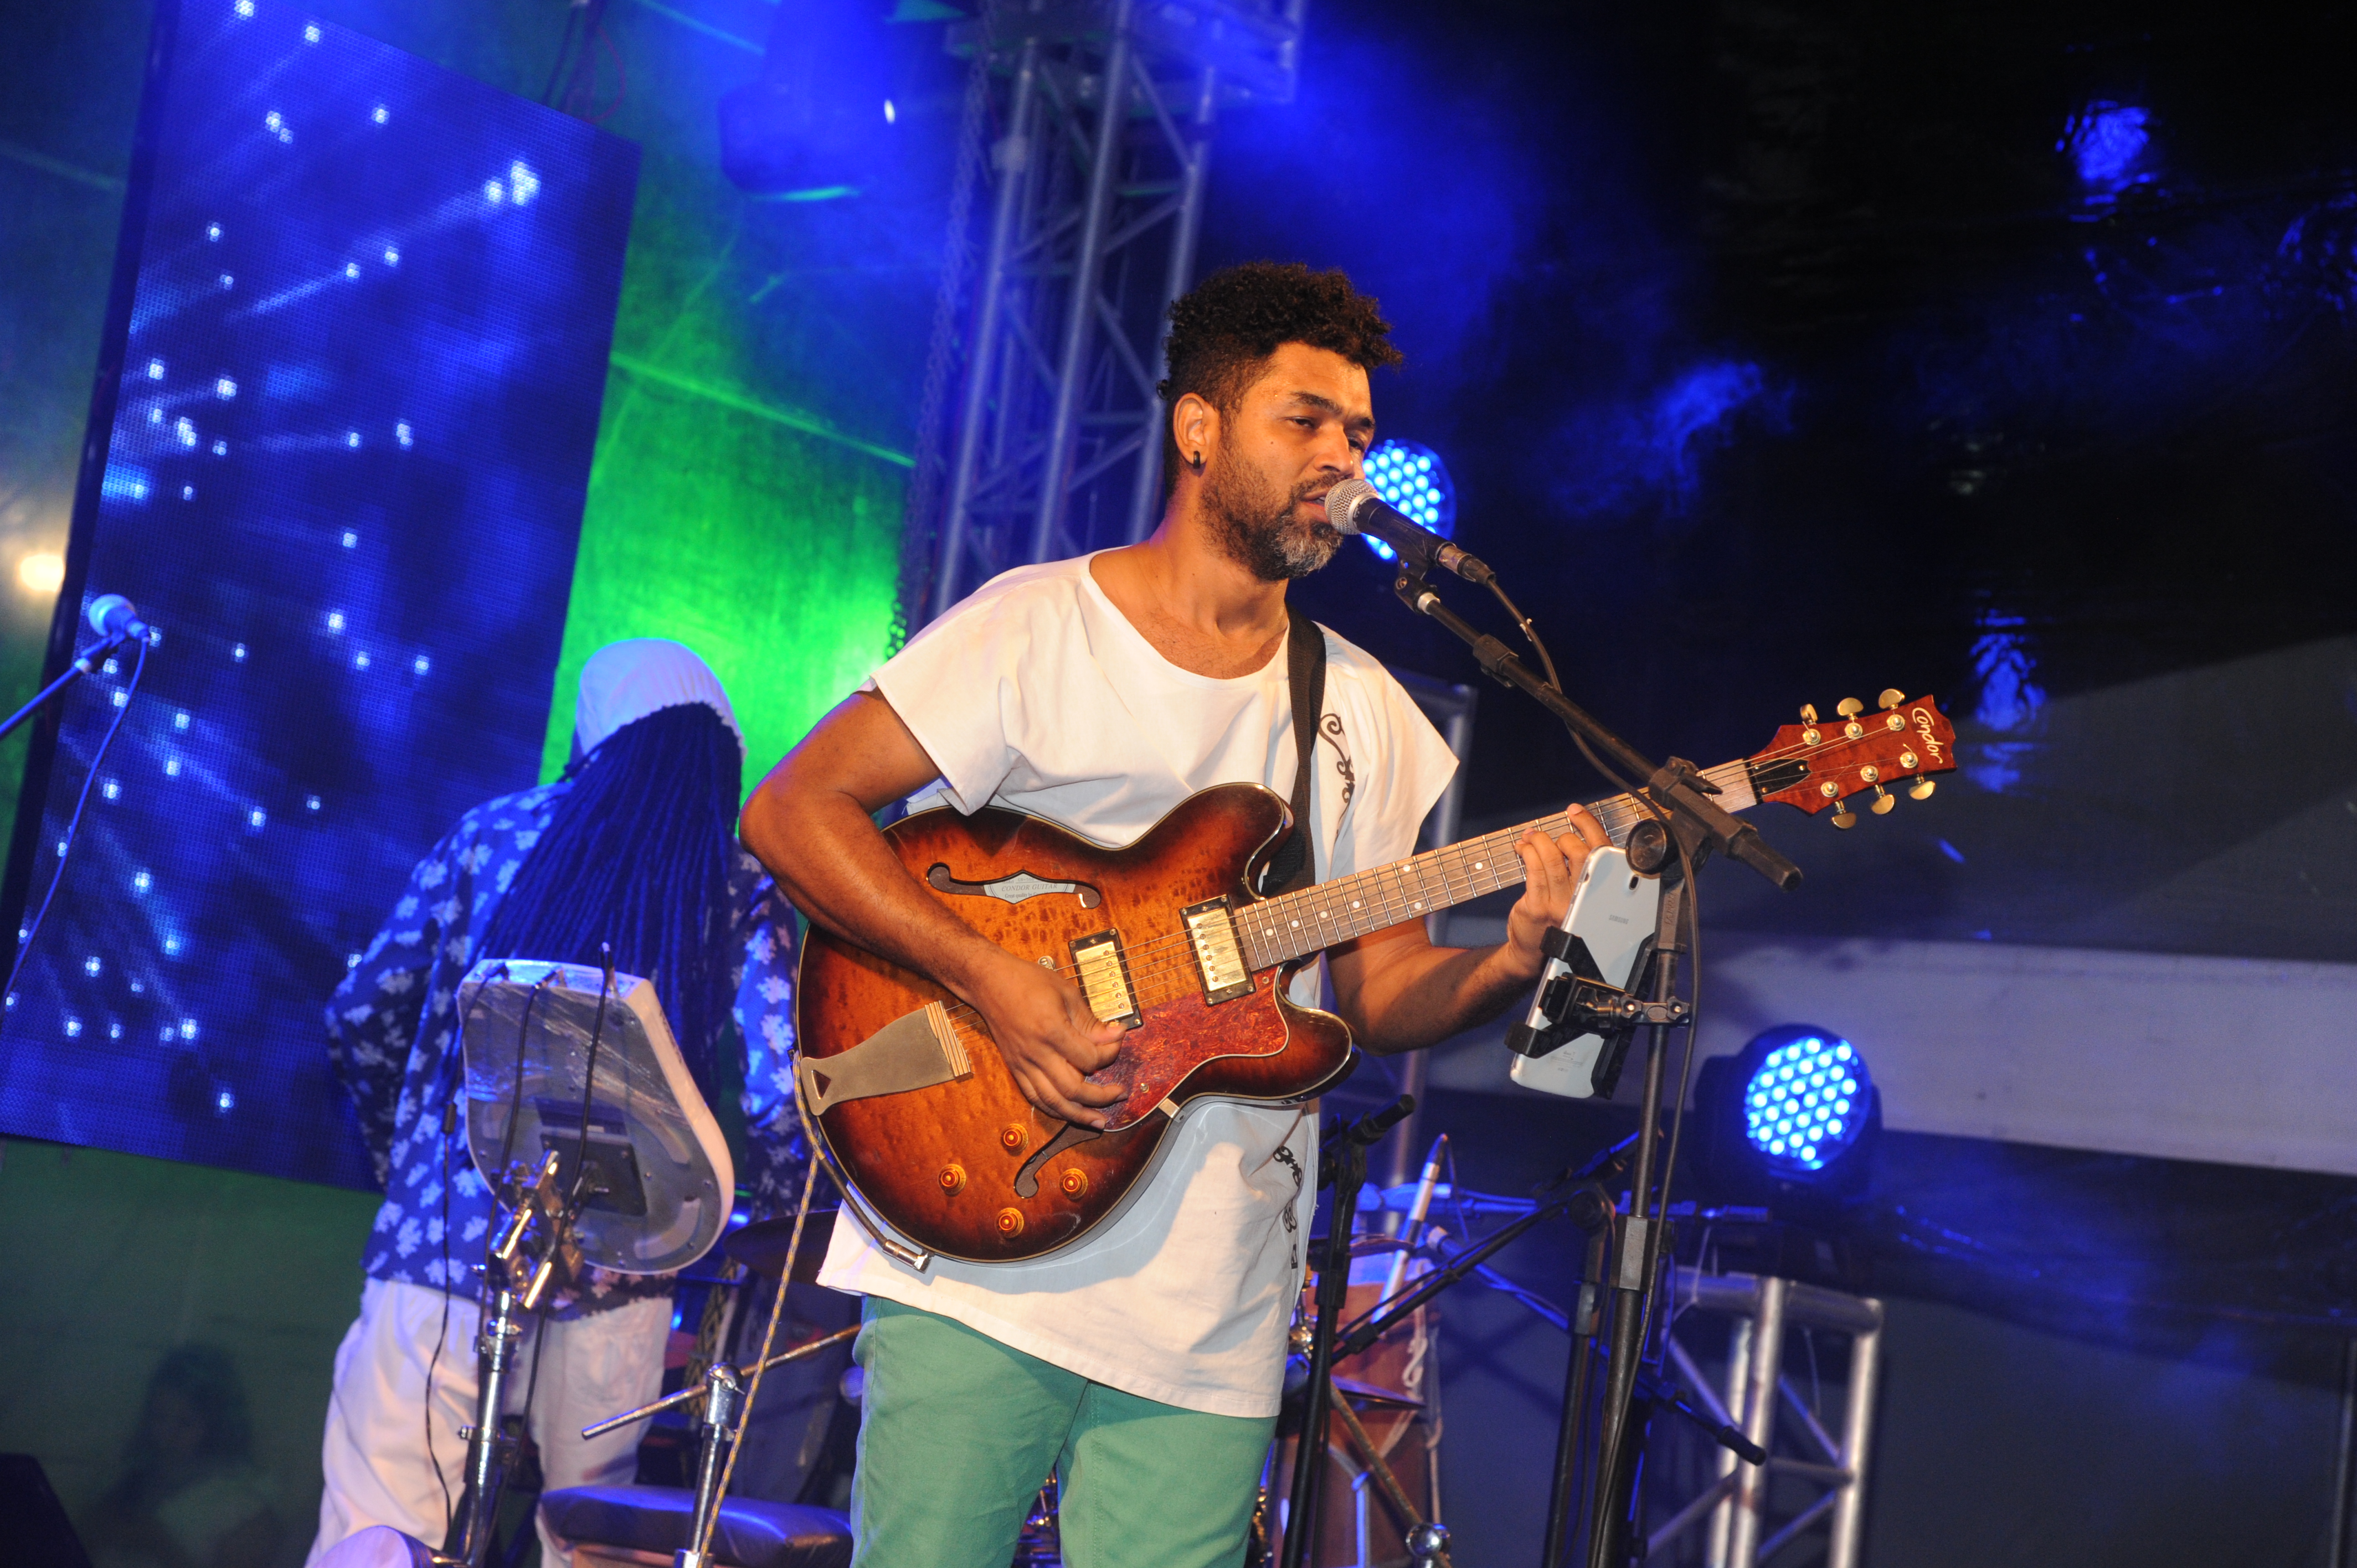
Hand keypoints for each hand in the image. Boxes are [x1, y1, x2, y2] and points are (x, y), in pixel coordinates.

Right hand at [967, 951, 1126, 1127]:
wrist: (989, 982)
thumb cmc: (1027, 981)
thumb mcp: (1066, 992)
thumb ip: (1090, 1021)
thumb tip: (1115, 1036)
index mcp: (1051, 1030)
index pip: (1089, 1058)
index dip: (1109, 1054)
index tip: (1117, 1041)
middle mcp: (1036, 1052)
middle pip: (1073, 1089)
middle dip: (1101, 1096)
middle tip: (1120, 1093)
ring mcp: (1023, 1063)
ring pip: (1053, 1101)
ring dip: (1079, 1115)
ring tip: (1099, 1121)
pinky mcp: (1015, 1068)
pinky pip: (1035, 1098)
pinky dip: (1054, 1109)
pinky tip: (1069, 1113)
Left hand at [1501, 805, 1610, 981]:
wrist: (1532, 953)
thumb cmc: (1554, 920)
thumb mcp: (1574, 894)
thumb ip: (1575, 868)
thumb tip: (1564, 833)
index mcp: (1596, 892)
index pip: (1602, 852)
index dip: (1590, 826)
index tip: (1575, 811)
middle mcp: (1583, 899)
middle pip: (1581, 854)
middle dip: (1563, 836)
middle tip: (1549, 837)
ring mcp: (1560, 903)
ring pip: (1553, 860)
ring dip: (1539, 842)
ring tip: (1530, 839)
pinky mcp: (1538, 906)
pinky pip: (1534, 870)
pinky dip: (1527, 852)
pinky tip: (1523, 848)